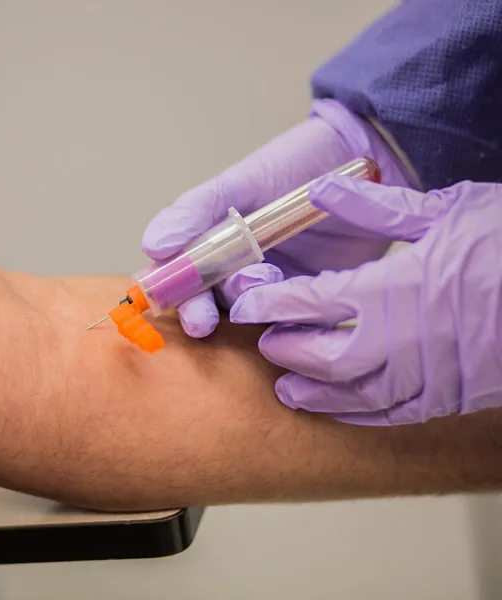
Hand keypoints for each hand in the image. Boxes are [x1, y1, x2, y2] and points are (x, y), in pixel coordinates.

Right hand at [141, 99, 415, 337]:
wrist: (367, 159)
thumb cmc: (297, 163)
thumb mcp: (240, 182)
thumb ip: (195, 211)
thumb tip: (152, 244)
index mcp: (212, 239)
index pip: (176, 272)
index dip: (166, 289)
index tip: (164, 300)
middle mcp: (236, 267)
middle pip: (204, 301)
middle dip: (198, 313)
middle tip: (201, 322)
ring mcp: (273, 285)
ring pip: (243, 313)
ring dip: (244, 305)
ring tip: (263, 278)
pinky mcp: (309, 299)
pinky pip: (288, 321)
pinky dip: (284, 318)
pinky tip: (292, 297)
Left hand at [231, 175, 501, 424]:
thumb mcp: (445, 211)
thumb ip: (376, 206)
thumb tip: (323, 188)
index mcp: (391, 290)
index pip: (306, 302)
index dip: (268, 304)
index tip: (246, 303)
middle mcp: (397, 342)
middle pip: (316, 356)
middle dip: (284, 347)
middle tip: (266, 339)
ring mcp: (422, 377)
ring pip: (346, 395)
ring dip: (310, 390)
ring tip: (287, 385)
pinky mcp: (445, 399)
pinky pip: (386, 417)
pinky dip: (354, 416)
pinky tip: (338, 410)